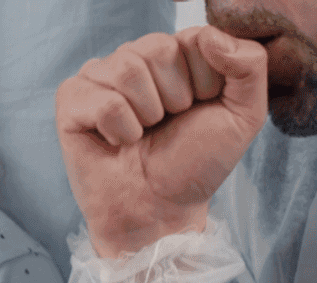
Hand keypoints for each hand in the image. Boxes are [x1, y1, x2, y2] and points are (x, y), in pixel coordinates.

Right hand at [55, 26, 267, 257]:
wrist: (158, 210)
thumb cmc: (194, 165)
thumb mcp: (243, 115)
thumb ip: (249, 65)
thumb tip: (207, 35)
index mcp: (173, 54)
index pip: (192, 37)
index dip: (203, 81)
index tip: (196, 111)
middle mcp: (132, 59)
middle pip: (156, 48)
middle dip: (172, 98)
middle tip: (164, 126)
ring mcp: (97, 78)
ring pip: (126, 69)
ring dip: (145, 115)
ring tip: (141, 135)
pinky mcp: (70, 102)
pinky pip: (102, 100)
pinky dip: (119, 129)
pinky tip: (117, 142)